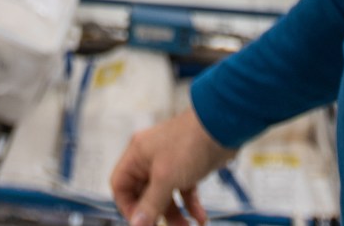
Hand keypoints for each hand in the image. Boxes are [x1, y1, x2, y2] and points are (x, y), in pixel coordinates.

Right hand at [109, 105, 233, 225]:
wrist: (223, 126)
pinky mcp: (187, 167)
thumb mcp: (166, 177)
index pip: (120, 185)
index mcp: (137, 155)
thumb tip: (137, 224)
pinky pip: (183, 192)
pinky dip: (190, 205)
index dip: (128, 207)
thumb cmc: (190, 143)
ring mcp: (169, 163)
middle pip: (143, 194)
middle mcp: (150, 158)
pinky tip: (200, 217)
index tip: (142, 223)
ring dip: (175, 214)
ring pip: (165, 196)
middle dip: (155, 214)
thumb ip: (151, 203)